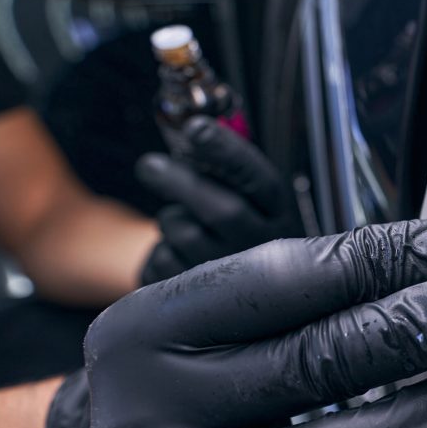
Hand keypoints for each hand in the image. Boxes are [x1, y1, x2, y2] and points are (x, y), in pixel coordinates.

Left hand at [136, 115, 293, 283]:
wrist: (237, 289)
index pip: (258, 179)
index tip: (195, 128)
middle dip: (179, 182)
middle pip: (223, 210)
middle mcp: (264, 247)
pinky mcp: (201, 300)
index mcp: (277, 213)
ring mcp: (235, 278)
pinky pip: (164, 262)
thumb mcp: (243, 197)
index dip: (227, 152)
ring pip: (187, 235)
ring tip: (179, 221)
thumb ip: (222, 169)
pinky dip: (158, 250)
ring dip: (171, 219)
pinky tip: (175, 252)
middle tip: (149, 165)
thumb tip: (188, 133)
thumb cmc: (234, 228)